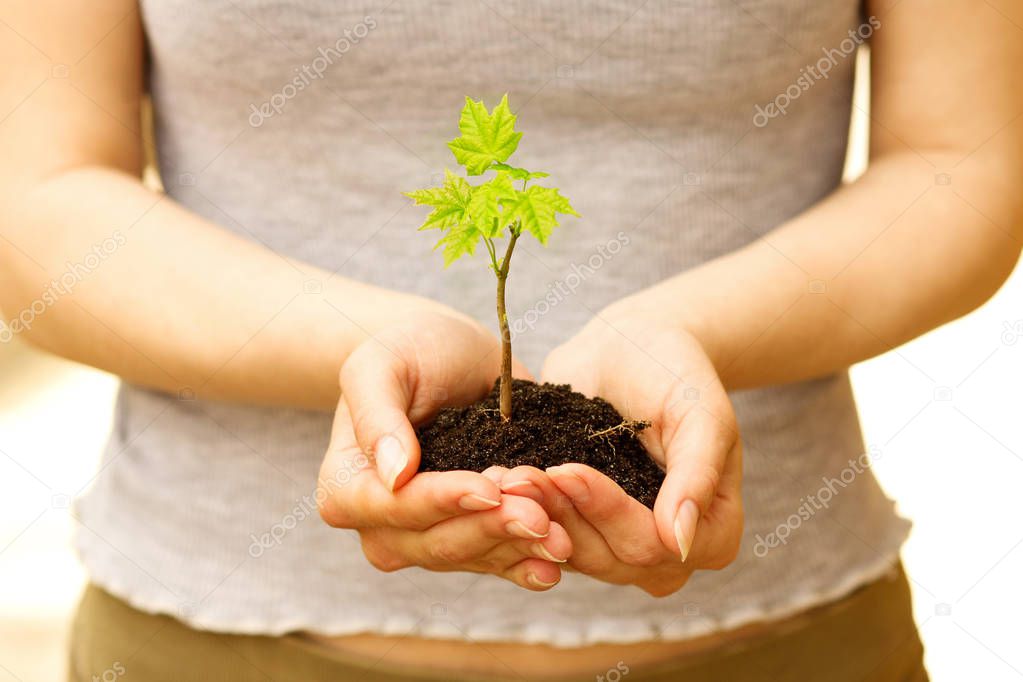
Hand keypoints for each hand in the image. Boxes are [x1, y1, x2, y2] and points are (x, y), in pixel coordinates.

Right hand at [317, 310, 571, 590]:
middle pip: (434, 544)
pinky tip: (558, 561)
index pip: (392, 509)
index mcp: (347, 486)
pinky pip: (497, 561)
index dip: (441, 501)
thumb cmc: (408, 350)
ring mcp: (428, 535)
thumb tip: (392, 476)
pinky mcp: (471, 535)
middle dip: (490, 530)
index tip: (487, 488)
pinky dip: (527, 562)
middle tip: (539, 514)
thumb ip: (377, 415)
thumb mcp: (381, 363)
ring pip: (471, 558)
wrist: (449, 353)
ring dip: (516, 548)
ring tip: (558, 534)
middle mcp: (383, 524)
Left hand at [499, 306, 741, 596]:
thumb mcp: (699, 412)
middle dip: (564, 514)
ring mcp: (618, 545)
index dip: (609, 512)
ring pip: (573, 553)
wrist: (631, 346)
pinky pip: (548, 536)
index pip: (653, 545)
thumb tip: (680, 542)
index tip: (568, 469)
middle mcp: (665, 553)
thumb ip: (696, 474)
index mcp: (712, 535)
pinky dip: (523, 513)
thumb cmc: (676, 371)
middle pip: (610, 558)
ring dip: (535, 516)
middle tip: (522, 473)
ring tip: (508, 474)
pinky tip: (500, 480)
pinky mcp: (579, 528)